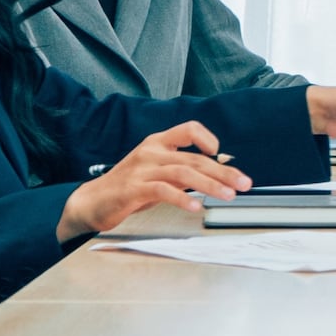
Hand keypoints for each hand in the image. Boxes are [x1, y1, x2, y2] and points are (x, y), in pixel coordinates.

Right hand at [65, 121, 247, 239]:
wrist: (92, 201)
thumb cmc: (127, 188)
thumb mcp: (157, 173)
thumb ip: (181, 171)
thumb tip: (214, 175)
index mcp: (157, 143)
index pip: (189, 128)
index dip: (209, 139)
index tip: (223, 155)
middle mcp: (151, 151)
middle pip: (194, 157)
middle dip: (223, 171)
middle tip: (243, 183)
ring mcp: (141, 169)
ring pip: (183, 172)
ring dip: (210, 185)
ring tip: (227, 195)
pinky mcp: (133, 189)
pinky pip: (163, 190)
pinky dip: (182, 198)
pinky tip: (196, 207)